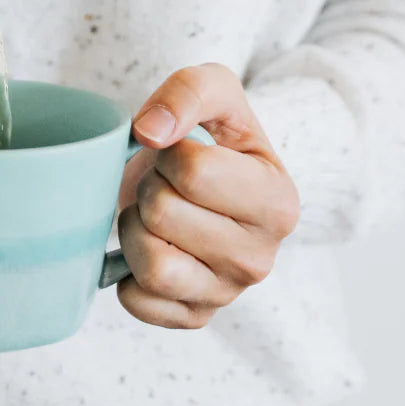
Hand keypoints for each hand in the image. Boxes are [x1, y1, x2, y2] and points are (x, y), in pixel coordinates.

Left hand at [117, 63, 298, 328]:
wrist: (209, 176)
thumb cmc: (215, 132)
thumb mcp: (215, 89)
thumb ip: (187, 92)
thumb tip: (148, 131)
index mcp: (278, 202)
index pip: (193, 171)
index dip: (169, 151)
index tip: (182, 151)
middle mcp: (261, 258)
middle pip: (163, 213)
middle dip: (149, 185)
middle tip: (164, 181)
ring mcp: (228, 294)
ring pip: (151, 264)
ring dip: (134, 227)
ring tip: (153, 211)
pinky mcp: (193, 316)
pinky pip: (137, 302)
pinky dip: (126, 270)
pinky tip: (147, 244)